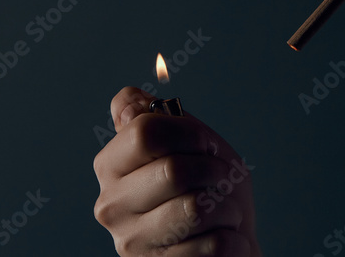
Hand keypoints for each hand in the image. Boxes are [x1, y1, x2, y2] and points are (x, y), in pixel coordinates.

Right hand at [94, 87, 261, 255]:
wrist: (231, 237)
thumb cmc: (210, 185)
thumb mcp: (191, 140)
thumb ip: (158, 117)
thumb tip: (129, 101)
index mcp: (111, 165)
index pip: (144, 131)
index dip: (189, 133)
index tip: (204, 146)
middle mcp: (110, 205)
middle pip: (174, 170)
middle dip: (214, 172)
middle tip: (219, 180)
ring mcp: (131, 242)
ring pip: (196, 209)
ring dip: (226, 207)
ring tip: (222, 211)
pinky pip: (214, 244)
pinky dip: (234, 238)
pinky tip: (223, 238)